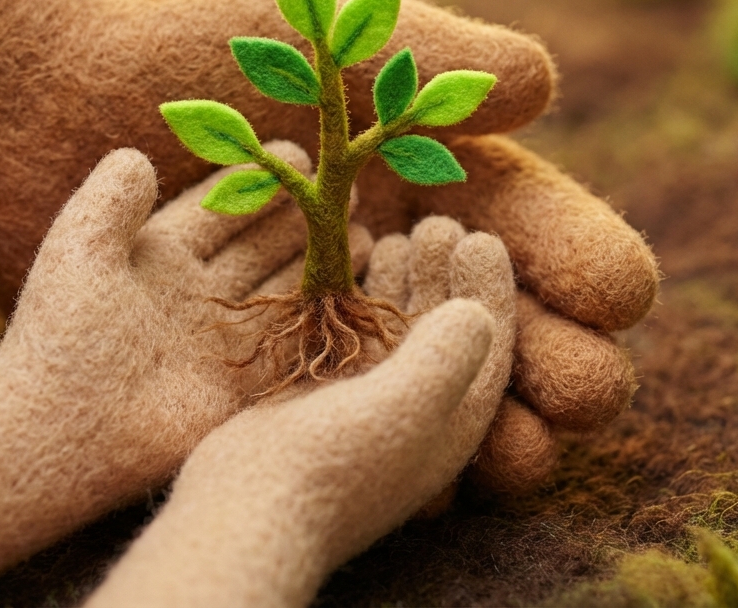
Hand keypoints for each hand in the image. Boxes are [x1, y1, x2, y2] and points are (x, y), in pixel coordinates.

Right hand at [89, 237, 515, 607]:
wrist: (249, 513)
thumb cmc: (332, 466)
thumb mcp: (404, 408)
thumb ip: (445, 356)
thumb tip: (476, 312)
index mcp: (451, 423)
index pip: (486, 347)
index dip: (489, 290)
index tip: (480, 238)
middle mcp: (417, 414)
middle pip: (442, 333)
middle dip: (442, 277)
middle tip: (436, 225)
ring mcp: (368, 407)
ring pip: (397, 331)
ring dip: (402, 282)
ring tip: (398, 236)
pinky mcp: (323, 399)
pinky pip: (354, 337)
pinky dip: (358, 300)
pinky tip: (349, 267)